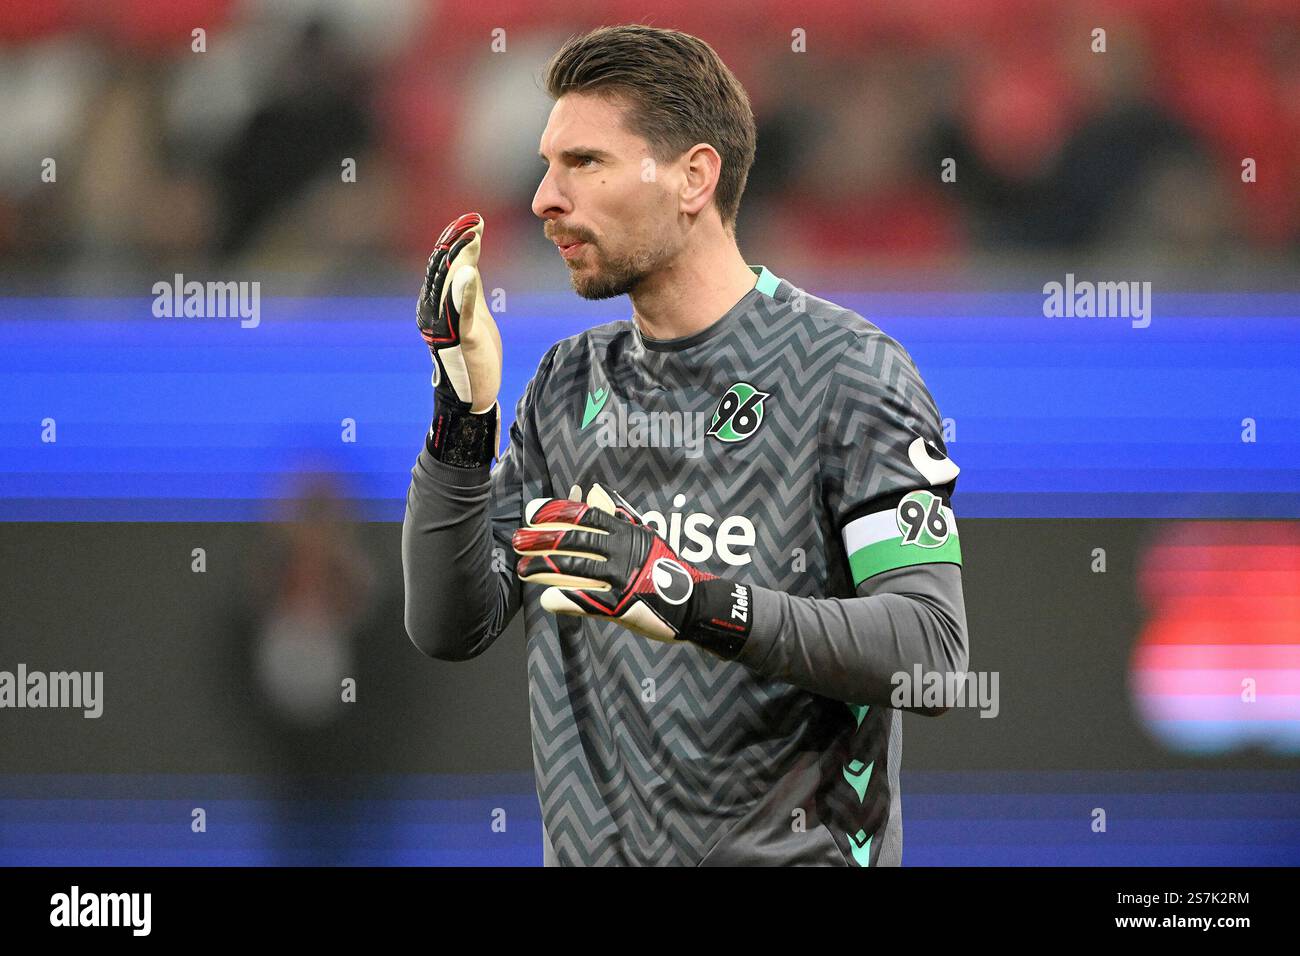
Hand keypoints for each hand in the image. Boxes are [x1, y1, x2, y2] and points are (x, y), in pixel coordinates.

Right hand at [417, 212, 503, 463]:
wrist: (473, 395)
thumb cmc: (473, 354)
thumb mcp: (472, 313)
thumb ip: (469, 287)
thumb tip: (470, 255)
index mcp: (436, 304)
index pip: (443, 265)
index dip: (455, 239)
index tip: (471, 218)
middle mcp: (434, 312)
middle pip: (442, 270)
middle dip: (456, 242)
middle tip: (471, 220)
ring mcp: (446, 326)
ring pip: (448, 286)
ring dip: (459, 258)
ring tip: (471, 234)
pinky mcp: (462, 340)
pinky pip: (461, 312)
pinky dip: (463, 291)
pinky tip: (470, 270)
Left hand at [512, 484, 754, 657]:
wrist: (693, 604)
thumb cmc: (666, 569)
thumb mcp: (646, 536)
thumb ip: (620, 516)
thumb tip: (597, 492)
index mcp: (626, 532)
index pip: (585, 515)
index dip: (556, 512)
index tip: (533, 512)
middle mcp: (621, 550)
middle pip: (573, 540)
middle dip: (540, 539)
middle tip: (518, 540)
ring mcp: (621, 577)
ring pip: (573, 568)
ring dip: (542, 568)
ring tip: (523, 570)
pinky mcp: (621, 605)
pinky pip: (585, 601)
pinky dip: (562, 600)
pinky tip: (545, 600)